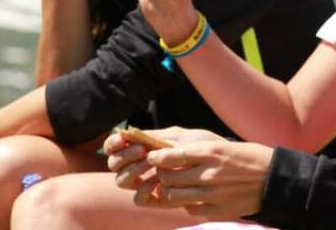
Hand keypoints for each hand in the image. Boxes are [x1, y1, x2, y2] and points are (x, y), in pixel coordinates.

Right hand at [106, 127, 226, 200]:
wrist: (222, 163)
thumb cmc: (202, 146)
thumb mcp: (182, 136)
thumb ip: (160, 137)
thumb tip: (135, 136)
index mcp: (142, 148)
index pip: (116, 147)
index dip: (112, 143)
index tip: (121, 138)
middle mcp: (140, 166)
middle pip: (115, 165)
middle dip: (124, 156)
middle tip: (142, 150)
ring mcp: (146, 182)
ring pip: (123, 182)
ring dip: (132, 170)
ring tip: (149, 161)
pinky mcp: (156, 199)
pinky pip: (139, 200)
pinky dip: (142, 191)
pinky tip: (154, 181)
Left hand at [141, 140, 273, 219]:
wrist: (276, 178)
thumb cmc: (250, 157)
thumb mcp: (225, 146)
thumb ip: (198, 152)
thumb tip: (171, 154)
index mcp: (211, 152)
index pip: (170, 156)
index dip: (157, 157)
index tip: (153, 157)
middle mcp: (208, 173)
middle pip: (168, 178)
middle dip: (161, 175)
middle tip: (163, 172)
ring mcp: (213, 194)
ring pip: (174, 197)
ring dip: (170, 191)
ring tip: (175, 187)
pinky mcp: (218, 211)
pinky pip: (190, 210)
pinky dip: (187, 204)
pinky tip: (194, 197)